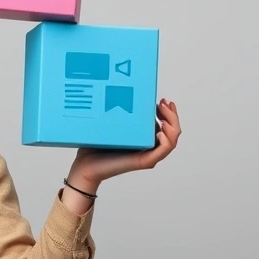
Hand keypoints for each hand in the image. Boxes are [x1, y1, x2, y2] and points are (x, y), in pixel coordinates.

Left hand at [66, 98, 181, 190]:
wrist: (86, 165)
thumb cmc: (95, 145)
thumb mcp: (111, 123)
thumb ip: (121, 112)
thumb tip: (127, 93)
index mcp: (144, 137)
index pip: (165, 125)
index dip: (168, 112)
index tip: (163, 100)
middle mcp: (148, 146)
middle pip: (172, 131)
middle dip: (172, 115)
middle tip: (163, 104)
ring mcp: (147, 154)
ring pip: (171, 141)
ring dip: (172, 126)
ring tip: (163, 117)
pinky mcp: (143, 161)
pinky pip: (163, 151)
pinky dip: (166, 141)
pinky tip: (159, 132)